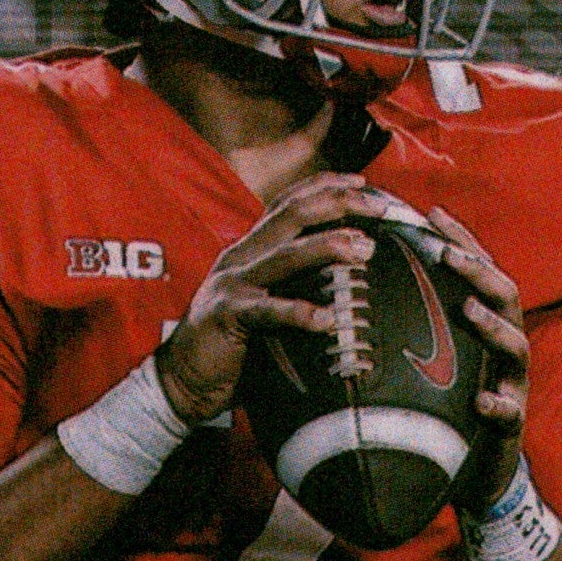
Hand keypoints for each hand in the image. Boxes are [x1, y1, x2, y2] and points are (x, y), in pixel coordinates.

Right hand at [154, 176, 401, 426]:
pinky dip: (299, 313)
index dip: (324, 185)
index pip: (288, 202)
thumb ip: (292, 281)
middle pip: (293, 214)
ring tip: (363, 248)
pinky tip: (328, 319)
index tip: (362, 182)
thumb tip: (345, 276)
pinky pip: (268, 311)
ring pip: (285, 254)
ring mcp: (232, 284)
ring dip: (327, 246)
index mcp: (251, 248)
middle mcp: (241, 256)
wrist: (183, 378)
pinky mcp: (227, 315)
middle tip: (378, 207)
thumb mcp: (263, 299)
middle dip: (338, 204)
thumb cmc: (233, 341)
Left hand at [420, 201, 530, 509]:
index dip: (460, 240)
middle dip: (479, 271)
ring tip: (469, 310)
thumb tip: (361, 280)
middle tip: (448, 254)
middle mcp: (505, 346)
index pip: (479, 271)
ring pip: (515, 346)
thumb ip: (413, 319)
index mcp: (487, 322)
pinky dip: (498, 404)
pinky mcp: (511, 423)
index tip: (431, 212)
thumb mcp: (432, 355)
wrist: (475, 468)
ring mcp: (512, 382)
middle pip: (505, 296)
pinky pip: (509, 412)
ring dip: (494, 326)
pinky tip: (482, 400)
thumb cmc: (447, 402)